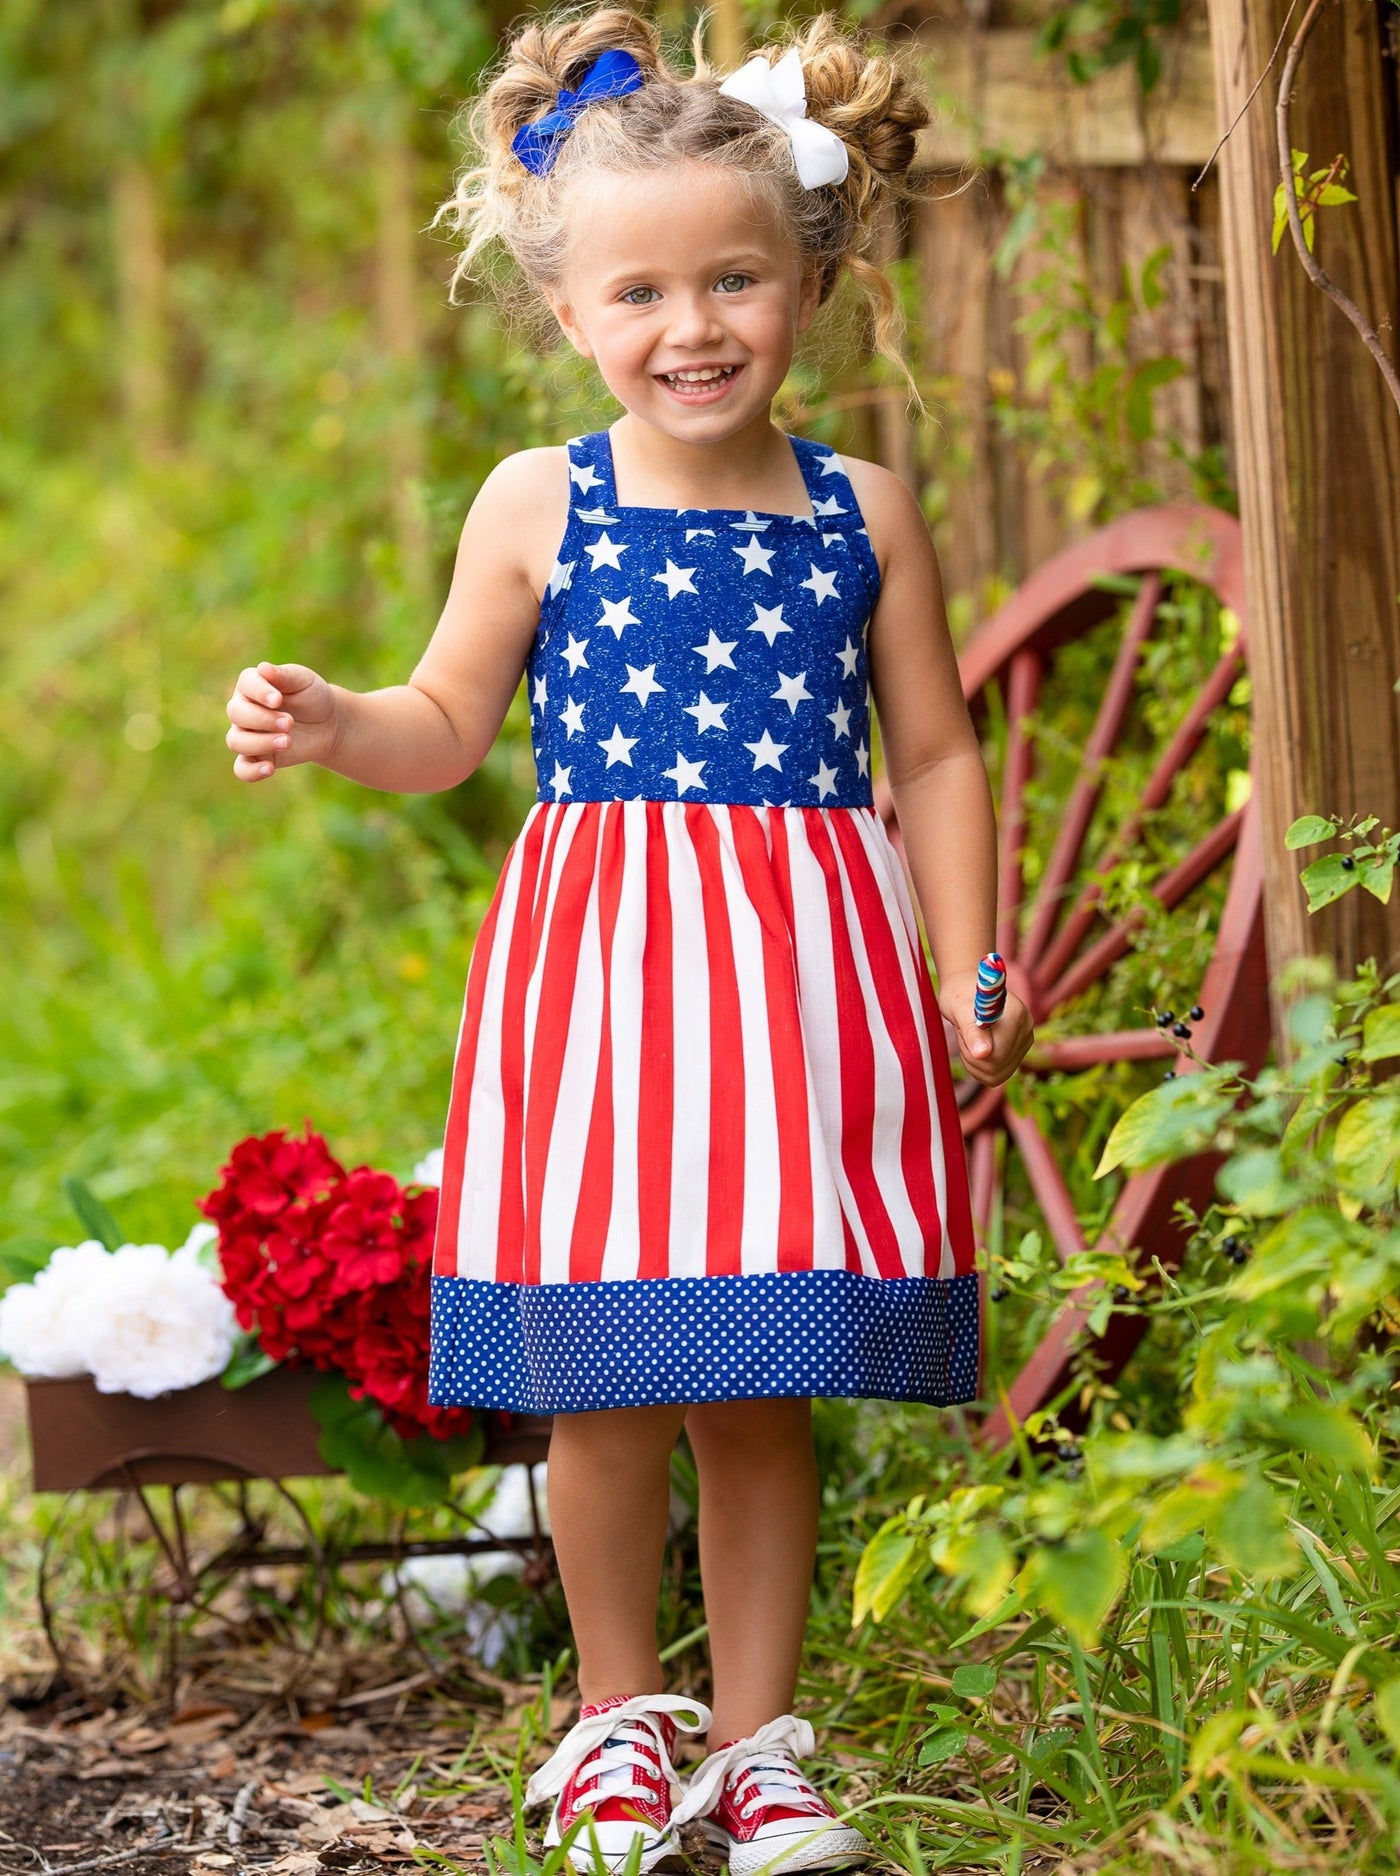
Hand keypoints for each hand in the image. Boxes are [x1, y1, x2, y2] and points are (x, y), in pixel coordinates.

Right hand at [225, 660, 338, 781]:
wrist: (328, 724)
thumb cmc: (312, 696)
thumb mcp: (304, 681)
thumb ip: (284, 675)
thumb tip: (263, 668)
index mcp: (252, 684)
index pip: (246, 685)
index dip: (260, 692)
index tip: (279, 700)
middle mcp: (243, 708)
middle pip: (237, 714)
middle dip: (263, 719)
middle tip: (289, 722)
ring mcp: (247, 734)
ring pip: (236, 741)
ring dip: (260, 743)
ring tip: (287, 741)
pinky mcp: (257, 757)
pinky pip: (241, 769)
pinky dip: (251, 772)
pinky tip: (269, 769)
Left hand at [938, 968, 1033, 1087]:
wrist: (964, 988)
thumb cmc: (959, 996)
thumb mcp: (958, 1010)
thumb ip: (972, 1032)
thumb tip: (983, 1054)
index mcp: (1017, 1015)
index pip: (996, 1055)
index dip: (972, 1051)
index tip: (962, 1030)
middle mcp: (1026, 1029)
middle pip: (997, 1067)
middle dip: (971, 1056)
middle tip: (963, 1033)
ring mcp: (1024, 1041)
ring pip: (996, 1074)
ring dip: (974, 1062)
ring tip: (969, 1038)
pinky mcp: (1018, 1051)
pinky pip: (997, 1074)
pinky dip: (979, 1066)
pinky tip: (974, 1047)